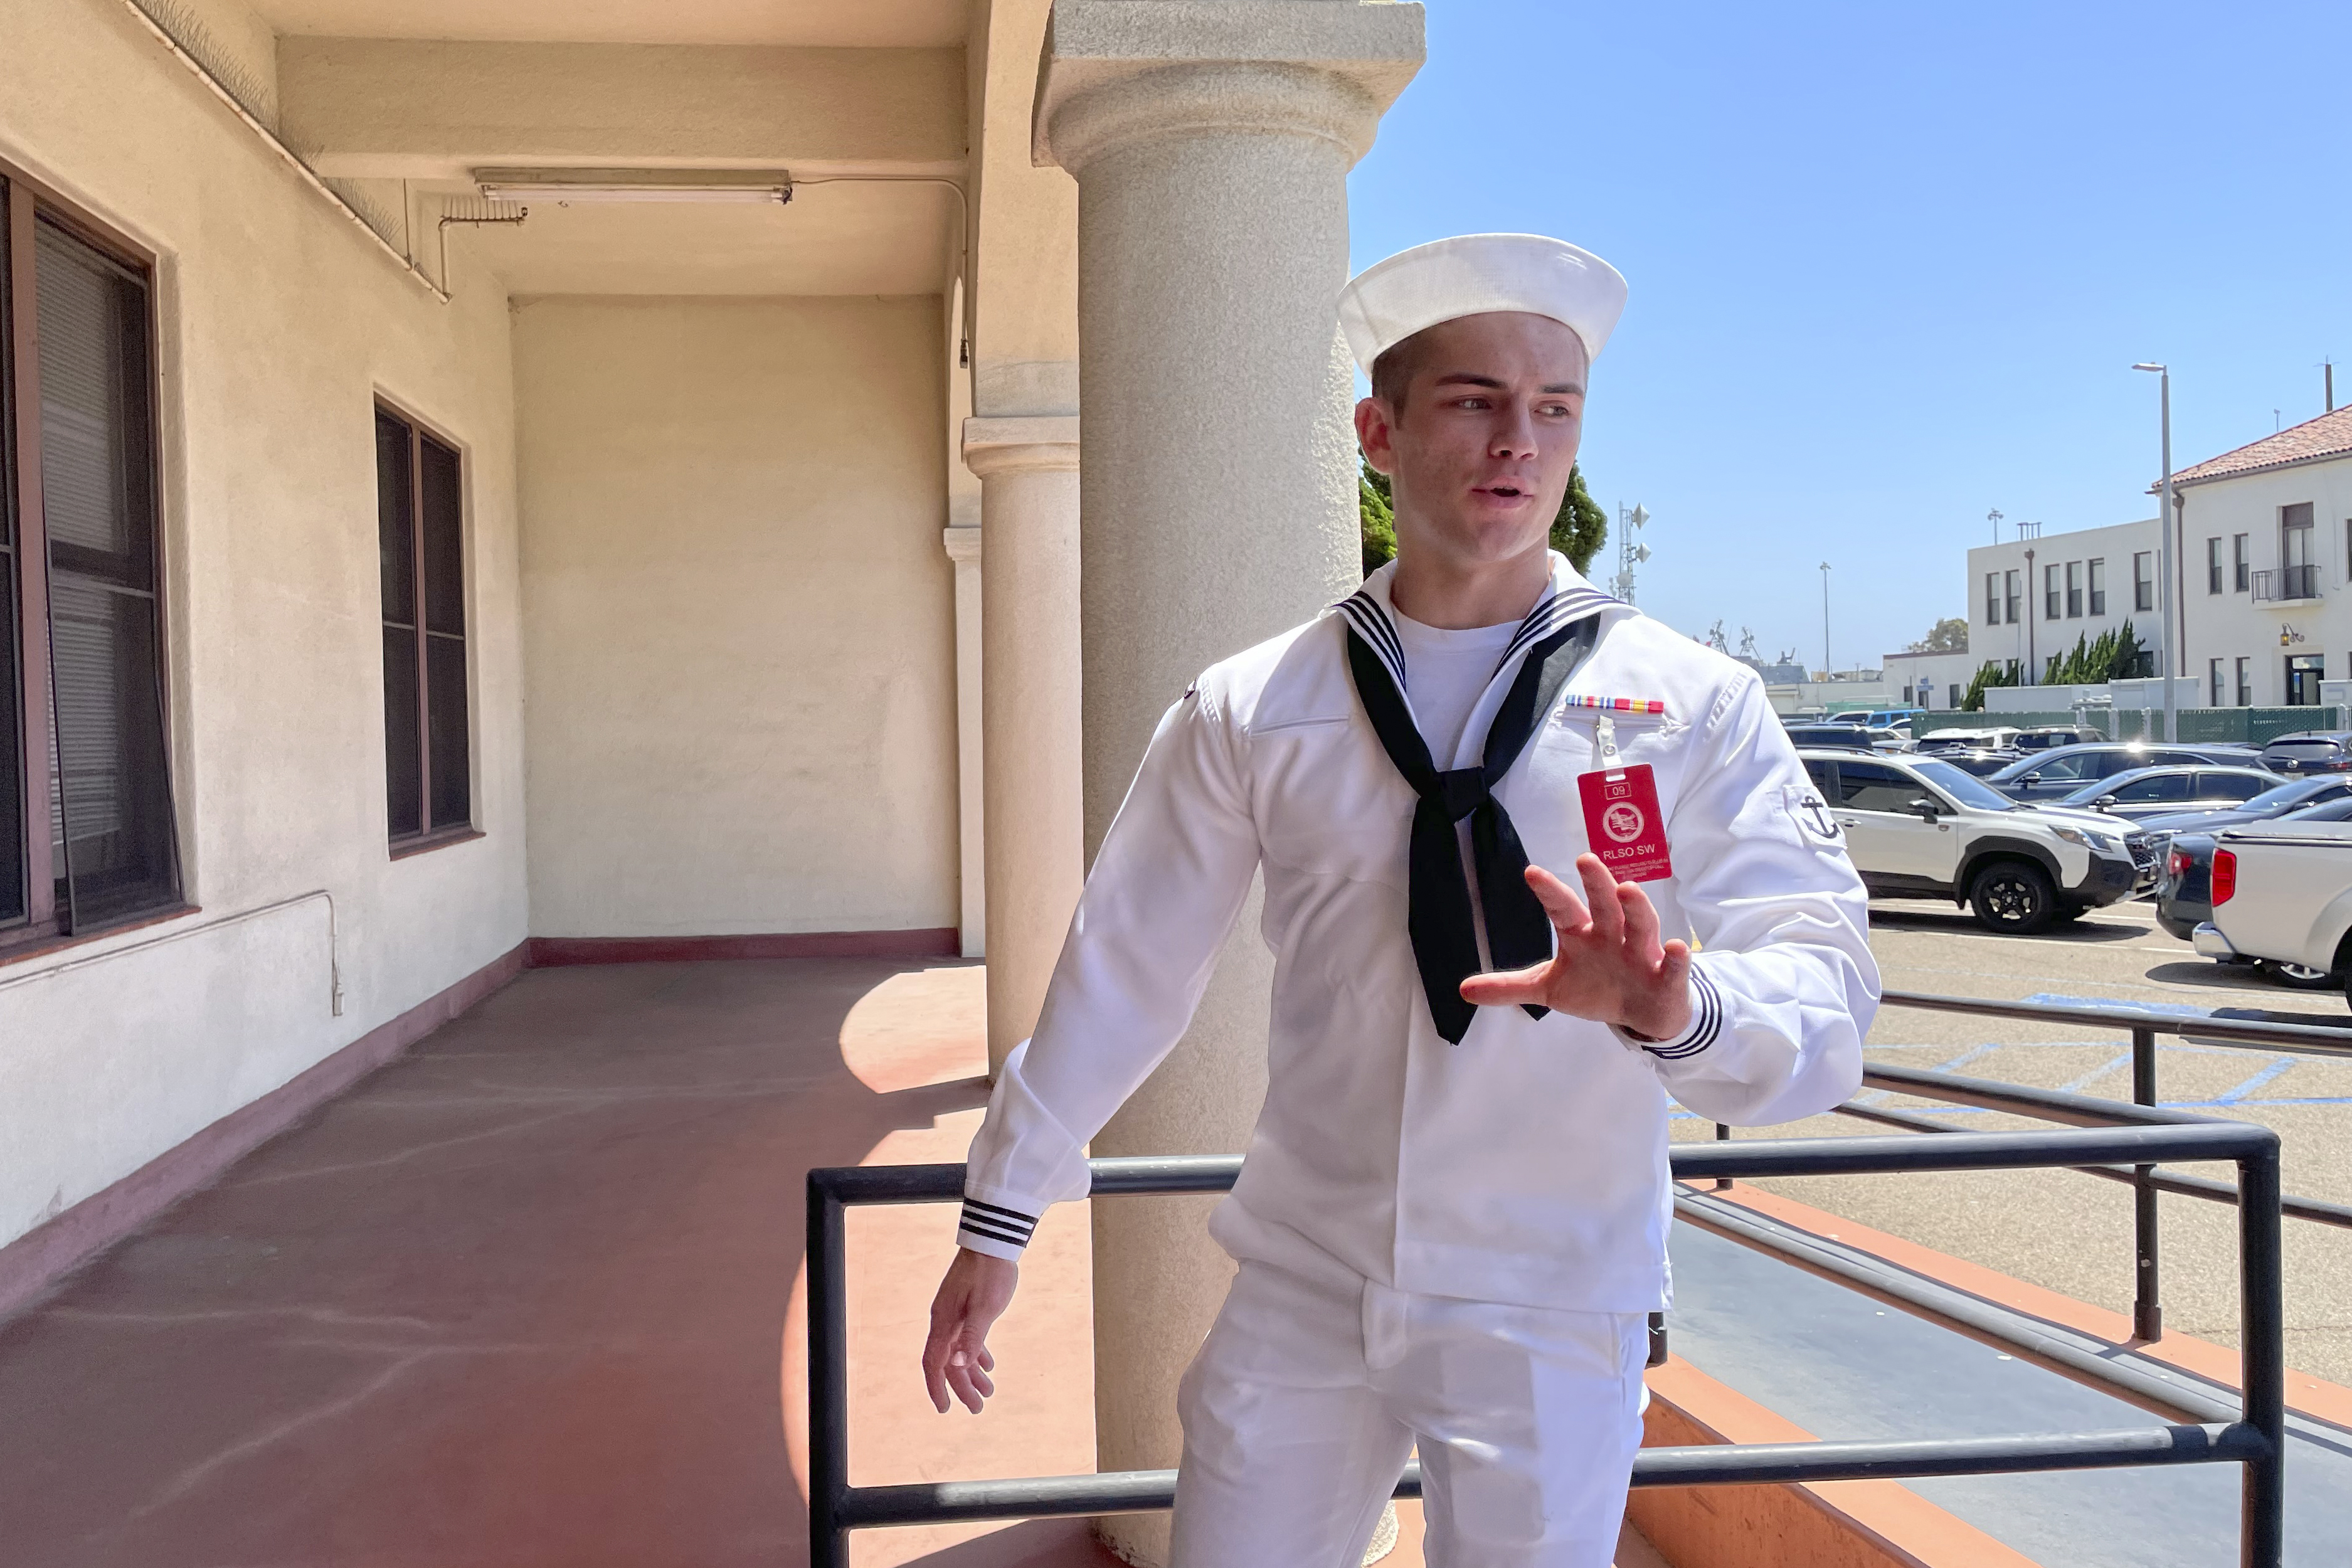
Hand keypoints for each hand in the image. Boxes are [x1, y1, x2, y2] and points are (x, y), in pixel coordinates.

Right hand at [921, 1248, 1019, 1413]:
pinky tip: (988, 1366)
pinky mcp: (966, 1308)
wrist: (993, 1242)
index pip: (934, 1363)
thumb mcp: (986, 1308)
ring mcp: (955, 1314)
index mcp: (944, 1322)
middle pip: (948, 1362)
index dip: (937, 1388)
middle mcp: (945, 1321)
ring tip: (988, 1393)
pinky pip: (967, 1339)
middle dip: (961, 1388)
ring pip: (958, 1352)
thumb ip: (973, 1338)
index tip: (945, 1409)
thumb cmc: (991, 1273)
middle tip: (978, 1408)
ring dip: (971, 1374)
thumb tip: (956, 1366)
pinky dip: (976, 1354)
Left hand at [1458, 855, 1693, 1039]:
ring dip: (1637, 908)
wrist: (1642, 1012)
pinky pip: (1674, 966)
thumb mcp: (1550, 988)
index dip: (1549, 891)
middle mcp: (1612, 935)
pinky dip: (1677, 958)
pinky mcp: (1667, 977)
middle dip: (1597, 884)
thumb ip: (1510, 986)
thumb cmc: (1596, 988)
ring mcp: (1641, 954)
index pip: (1562, 908)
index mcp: (1582, 934)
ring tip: (1628, 890)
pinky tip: (1678, 947)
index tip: (1531, 872)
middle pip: (1604, 905)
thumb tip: (1462, 990)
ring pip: (1641, 926)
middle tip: (1586, 860)